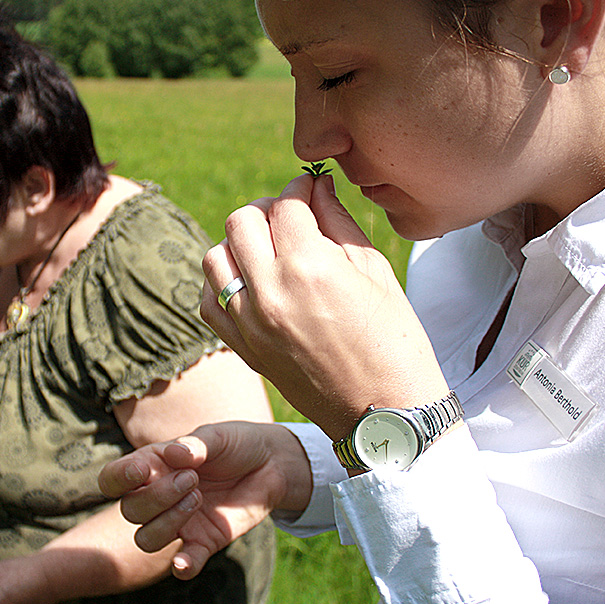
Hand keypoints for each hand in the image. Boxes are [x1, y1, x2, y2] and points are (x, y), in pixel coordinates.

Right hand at [98, 421, 310, 579]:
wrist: (270, 465)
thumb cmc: (235, 444)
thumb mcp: (218, 436)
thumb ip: (197, 444)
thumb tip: (176, 455)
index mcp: (152, 466)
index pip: (113, 479)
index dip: (118, 478)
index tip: (141, 471)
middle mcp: (158, 497)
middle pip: (131, 511)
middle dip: (158, 496)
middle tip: (193, 479)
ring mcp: (179, 522)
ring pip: (147, 539)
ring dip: (168, 522)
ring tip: (198, 498)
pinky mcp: (203, 542)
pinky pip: (184, 563)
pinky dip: (182, 566)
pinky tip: (184, 563)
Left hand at [200, 174, 448, 440]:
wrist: (383, 416)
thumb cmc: (394, 343)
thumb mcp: (375, 274)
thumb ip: (339, 223)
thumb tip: (317, 187)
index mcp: (310, 268)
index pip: (287, 204)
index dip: (301, 187)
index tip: (311, 188)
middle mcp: (271, 293)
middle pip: (240, 221)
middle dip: (266, 209)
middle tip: (289, 217)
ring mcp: (250, 323)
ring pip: (216, 258)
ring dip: (238, 245)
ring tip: (268, 250)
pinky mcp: (243, 348)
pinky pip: (209, 301)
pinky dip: (222, 284)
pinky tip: (250, 283)